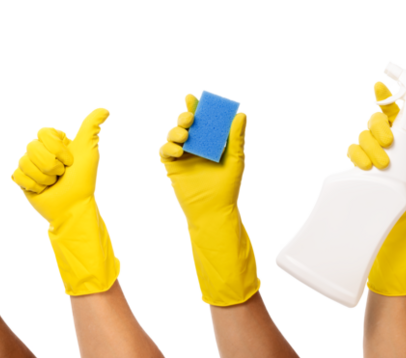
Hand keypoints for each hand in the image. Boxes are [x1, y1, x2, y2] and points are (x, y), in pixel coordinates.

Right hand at [8, 106, 121, 295]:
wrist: (73, 207)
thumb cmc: (83, 179)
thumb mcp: (89, 149)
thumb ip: (92, 125)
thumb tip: (106, 109)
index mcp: (54, 141)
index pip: (42, 132)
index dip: (56, 148)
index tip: (70, 160)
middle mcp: (40, 151)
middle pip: (31, 147)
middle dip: (50, 165)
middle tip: (61, 175)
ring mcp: (30, 165)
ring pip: (23, 162)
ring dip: (43, 177)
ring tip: (53, 184)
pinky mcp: (21, 180)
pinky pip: (17, 175)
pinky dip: (33, 184)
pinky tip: (42, 190)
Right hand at [157, 93, 259, 305]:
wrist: (213, 212)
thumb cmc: (227, 187)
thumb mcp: (235, 159)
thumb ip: (236, 137)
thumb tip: (242, 114)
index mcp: (210, 140)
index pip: (202, 118)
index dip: (195, 106)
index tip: (192, 98)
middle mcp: (195, 144)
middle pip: (185, 123)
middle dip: (184, 116)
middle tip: (190, 118)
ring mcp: (182, 155)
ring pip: (172, 134)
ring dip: (175, 131)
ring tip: (184, 136)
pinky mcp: (172, 166)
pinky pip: (164, 151)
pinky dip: (168, 147)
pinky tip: (178, 151)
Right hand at [345, 80, 405, 295]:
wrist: (399, 222)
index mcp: (403, 137)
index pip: (393, 111)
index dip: (385, 97)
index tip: (379, 86)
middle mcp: (385, 143)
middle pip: (374, 121)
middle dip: (379, 128)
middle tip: (388, 142)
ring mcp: (370, 155)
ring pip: (361, 136)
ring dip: (369, 146)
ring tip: (380, 164)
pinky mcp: (357, 168)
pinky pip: (351, 152)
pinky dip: (356, 156)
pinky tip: (364, 166)